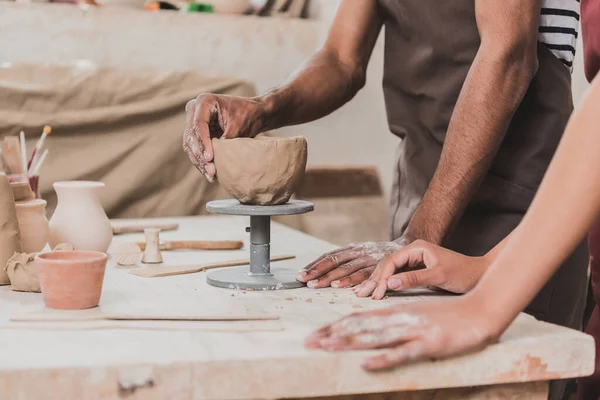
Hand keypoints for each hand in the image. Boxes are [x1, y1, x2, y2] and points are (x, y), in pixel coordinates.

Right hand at [183, 94, 265, 181]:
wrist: (254, 113)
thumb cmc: (248, 114)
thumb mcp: (238, 125)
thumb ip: (225, 138)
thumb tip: (213, 156)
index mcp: (204, 101)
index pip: (199, 124)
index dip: (203, 142)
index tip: (210, 157)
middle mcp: (194, 110)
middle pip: (191, 135)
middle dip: (201, 155)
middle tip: (211, 170)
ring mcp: (194, 122)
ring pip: (190, 145)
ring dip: (199, 161)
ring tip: (211, 175)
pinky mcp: (197, 133)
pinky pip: (195, 149)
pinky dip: (201, 162)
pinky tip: (209, 174)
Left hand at [297, 241, 405, 288]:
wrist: (407, 248)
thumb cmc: (380, 255)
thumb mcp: (362, 253)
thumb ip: (347, 260)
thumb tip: (322, 272)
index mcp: (351, 249)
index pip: (329, 256)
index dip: (314, 265)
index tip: (301, 274)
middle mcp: (358, 252)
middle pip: (334, 261)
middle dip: (317, 271)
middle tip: (304, 280)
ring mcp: (368, 259)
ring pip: (346, 268)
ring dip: (330, 278)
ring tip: (317, 285)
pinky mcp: (379, 267)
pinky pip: (364, 275)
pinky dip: (352, 281)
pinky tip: (341, 287)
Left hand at [305, 296, 498, 370]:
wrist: (480, 309)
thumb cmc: (448, 314)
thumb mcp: (416, 313)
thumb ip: (394, 320)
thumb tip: (371, 331)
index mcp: (395, 311)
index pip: (358, 318)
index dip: (335, 326)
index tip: (315, 334)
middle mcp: (399, 318)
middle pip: (360, 326)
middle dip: (333, 334)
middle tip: (308, 342)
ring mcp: (413, 330)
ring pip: (375, 337)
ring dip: (349, 343)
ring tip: (326, 347)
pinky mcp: (429, 343)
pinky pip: (403, 352)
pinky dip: (383, 358)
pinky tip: (366, 363)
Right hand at [353, 240, 488, 298]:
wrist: (480, 276)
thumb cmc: (463, 274)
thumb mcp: (438, 276)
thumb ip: (413, 278)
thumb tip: (389, 283)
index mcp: (417, 248)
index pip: (391, 261)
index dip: (381, 277)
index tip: (376, 293)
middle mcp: (413, 252)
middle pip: (387, 265)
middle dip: (373, 279)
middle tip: (360, 294)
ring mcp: (414, 261)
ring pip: (390, 271)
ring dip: (376, 282)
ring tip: (361, 293)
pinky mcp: (416, 271)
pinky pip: (397, 276)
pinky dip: (386, 284)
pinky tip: (377, 292)